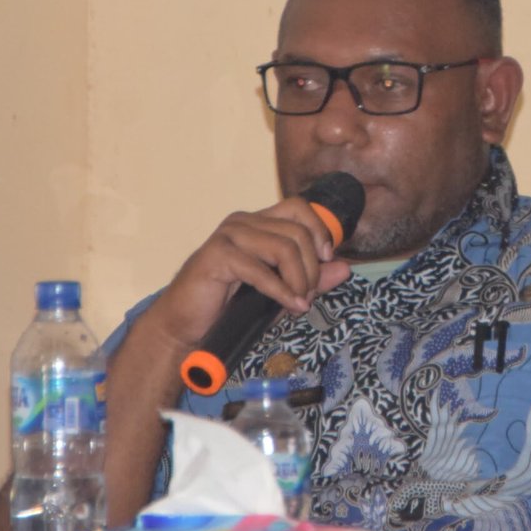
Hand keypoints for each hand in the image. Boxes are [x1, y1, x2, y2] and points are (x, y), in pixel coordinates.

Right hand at [151, 198, 353, 349]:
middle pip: (296, 230)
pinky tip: (290, 305)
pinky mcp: (217, 256)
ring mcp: (228, 236)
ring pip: (283, 247)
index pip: (298, 207)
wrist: (185, 323)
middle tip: (309, 294)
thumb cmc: (229, 305)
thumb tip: (344, 268)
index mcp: (256, 222)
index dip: (319, 229)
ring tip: (300, 301)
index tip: (328, 258)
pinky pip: (261, 269)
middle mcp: (243, 222)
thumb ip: (310, 277)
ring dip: (299, 279)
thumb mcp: (279, 289)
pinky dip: (281, 290)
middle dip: (312, 266)